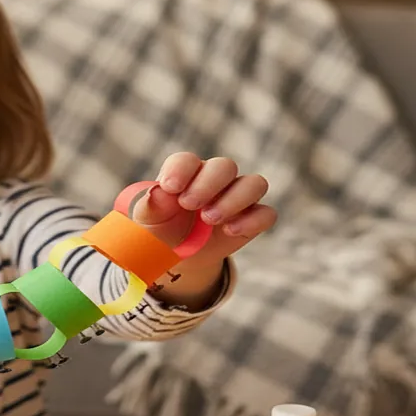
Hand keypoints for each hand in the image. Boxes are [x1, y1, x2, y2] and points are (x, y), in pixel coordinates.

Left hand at [129, 153, 276, 307]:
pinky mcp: (252, 219)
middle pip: (225, 166)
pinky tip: (230, 231)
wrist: (177, 255)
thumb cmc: (160, 229)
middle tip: (189, 204)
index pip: (188, 160)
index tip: (170, 188)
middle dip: (208, 183)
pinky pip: (266, 214)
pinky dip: (252, 221)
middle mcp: (215, 179)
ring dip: (234, 199)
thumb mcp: (149, 220)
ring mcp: (237, 197)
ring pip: (254, 184)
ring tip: (210, 219)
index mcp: (186, 173)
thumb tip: (157, 192)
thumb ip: (151, 204)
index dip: (181, 170)